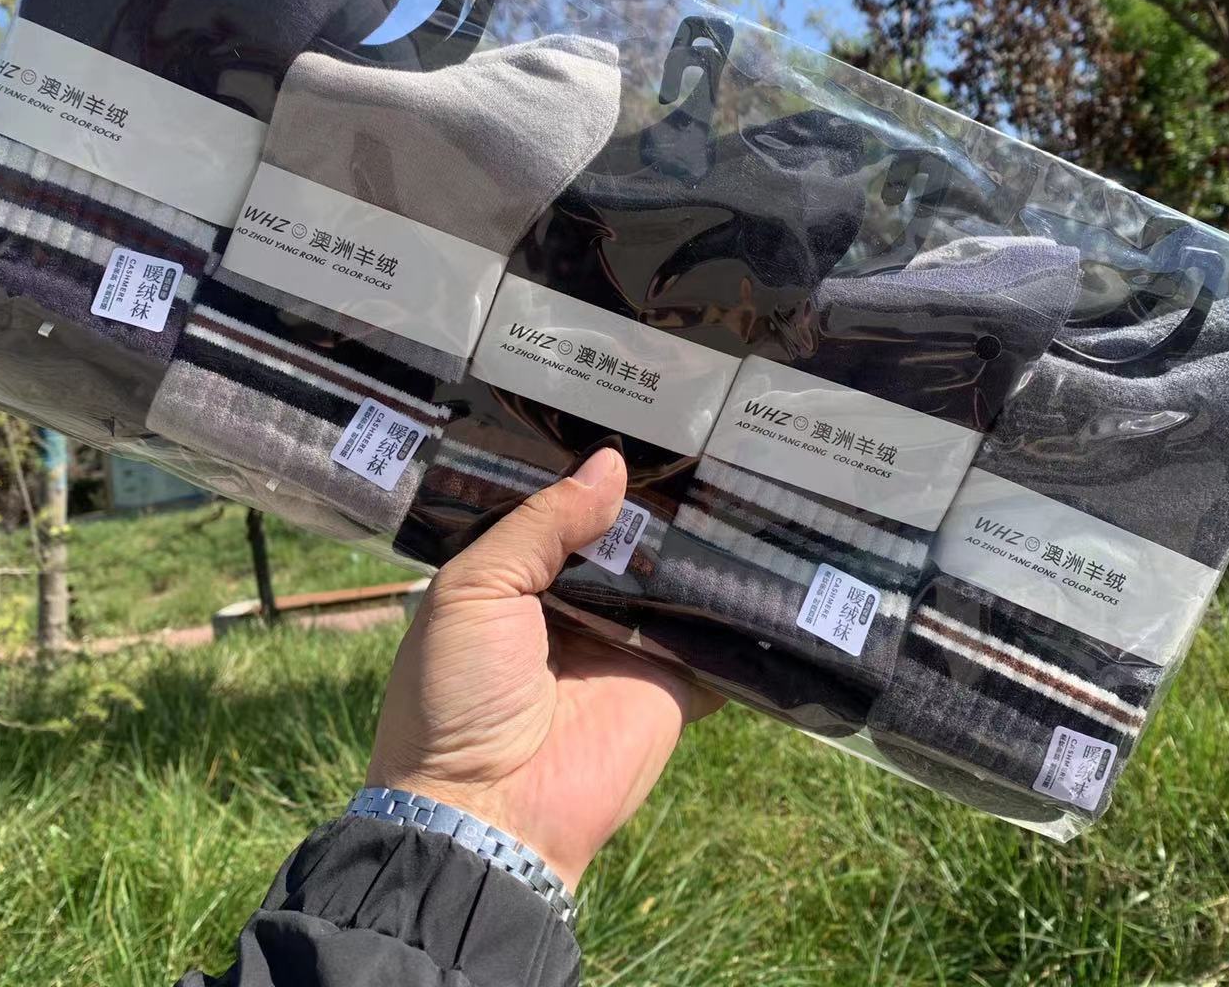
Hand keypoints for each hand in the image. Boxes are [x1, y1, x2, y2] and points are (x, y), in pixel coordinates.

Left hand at [368, 447, 721, 890]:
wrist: (489, 812)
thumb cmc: (457, 693)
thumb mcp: (475, 589)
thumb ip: (540, 525)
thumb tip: (611, 465)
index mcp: (520, 577)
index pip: (565, 509)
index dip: (593, 471)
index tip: (637, 415)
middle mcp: (578, 602)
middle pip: (627, 537)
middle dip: (656, 498)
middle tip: (703, 430)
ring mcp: (628, 642)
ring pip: (675, 578)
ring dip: (700, 540)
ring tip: (742, 468)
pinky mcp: (674, 683)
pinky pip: (716, 641)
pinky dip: (741, 610)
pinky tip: (772, 552)